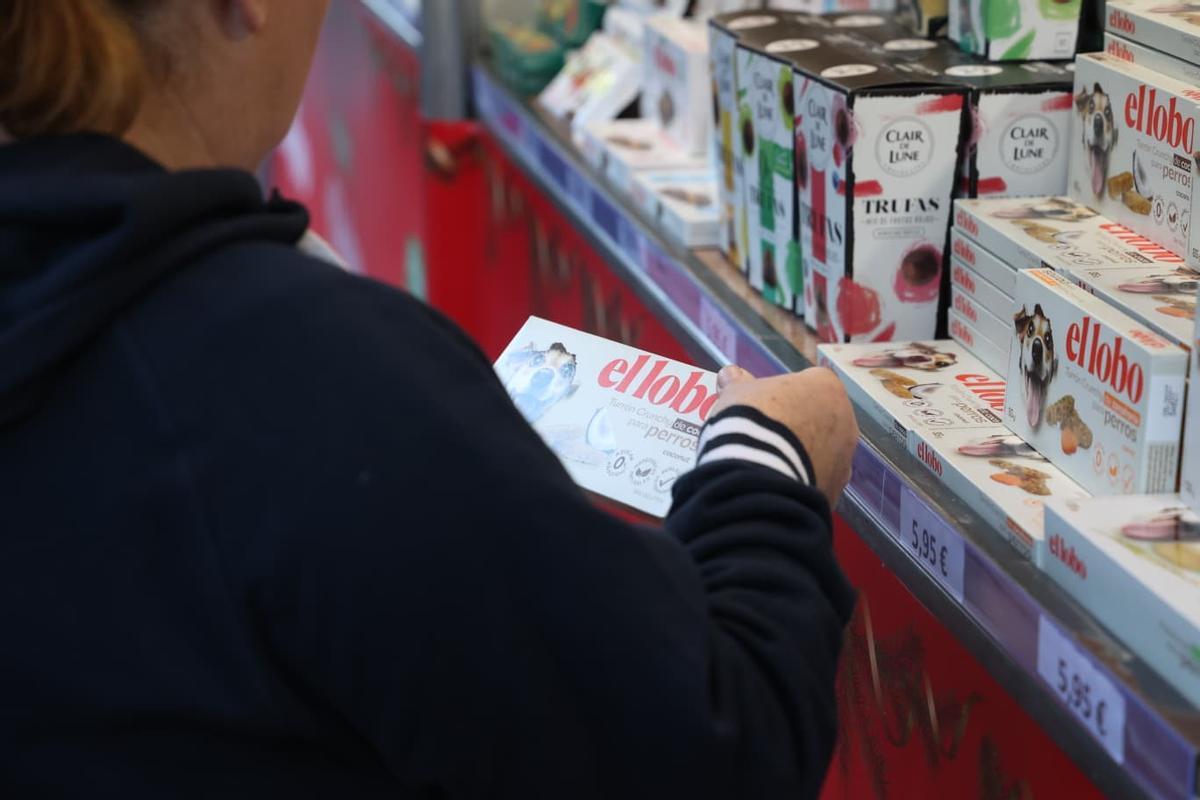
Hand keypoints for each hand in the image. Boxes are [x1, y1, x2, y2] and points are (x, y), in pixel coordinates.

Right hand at [712, 365, 857, 503]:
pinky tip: (776, 483)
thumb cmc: (753, 422)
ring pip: (821, 451)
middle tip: (766, 433)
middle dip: (797, 424)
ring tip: (768, 462)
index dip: (784, 394)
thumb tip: (730, 374)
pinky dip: (801, 480)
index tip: (764, 405)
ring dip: (801, 454)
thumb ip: (738, 383)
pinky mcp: (835, 489)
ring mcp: (844, 458)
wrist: (760, 477)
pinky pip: (817, 479)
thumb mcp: (737, 395)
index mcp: (826, 387)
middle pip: (819, 417)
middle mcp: (845, 420)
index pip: (809, 382)